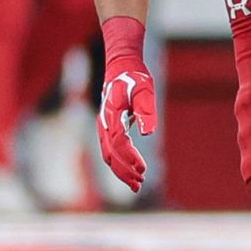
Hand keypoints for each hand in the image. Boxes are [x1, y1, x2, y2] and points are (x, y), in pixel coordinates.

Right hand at [97, 57, 157, 191]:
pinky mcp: (107, 128)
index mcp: (113, 114)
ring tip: (136, 185)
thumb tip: (147, 133)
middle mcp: (104, 123)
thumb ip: (146, 111)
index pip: (120, 142)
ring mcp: (103, 126)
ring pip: (108, 155)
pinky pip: (109, 151)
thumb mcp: (145, 90)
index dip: (130, 158)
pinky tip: (128, 172)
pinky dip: (117, 164)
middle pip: (111, 154)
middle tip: (140, 184)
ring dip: (120, 171)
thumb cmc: (135, 77)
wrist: (121, 66)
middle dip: (124, 172)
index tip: (143, 169)